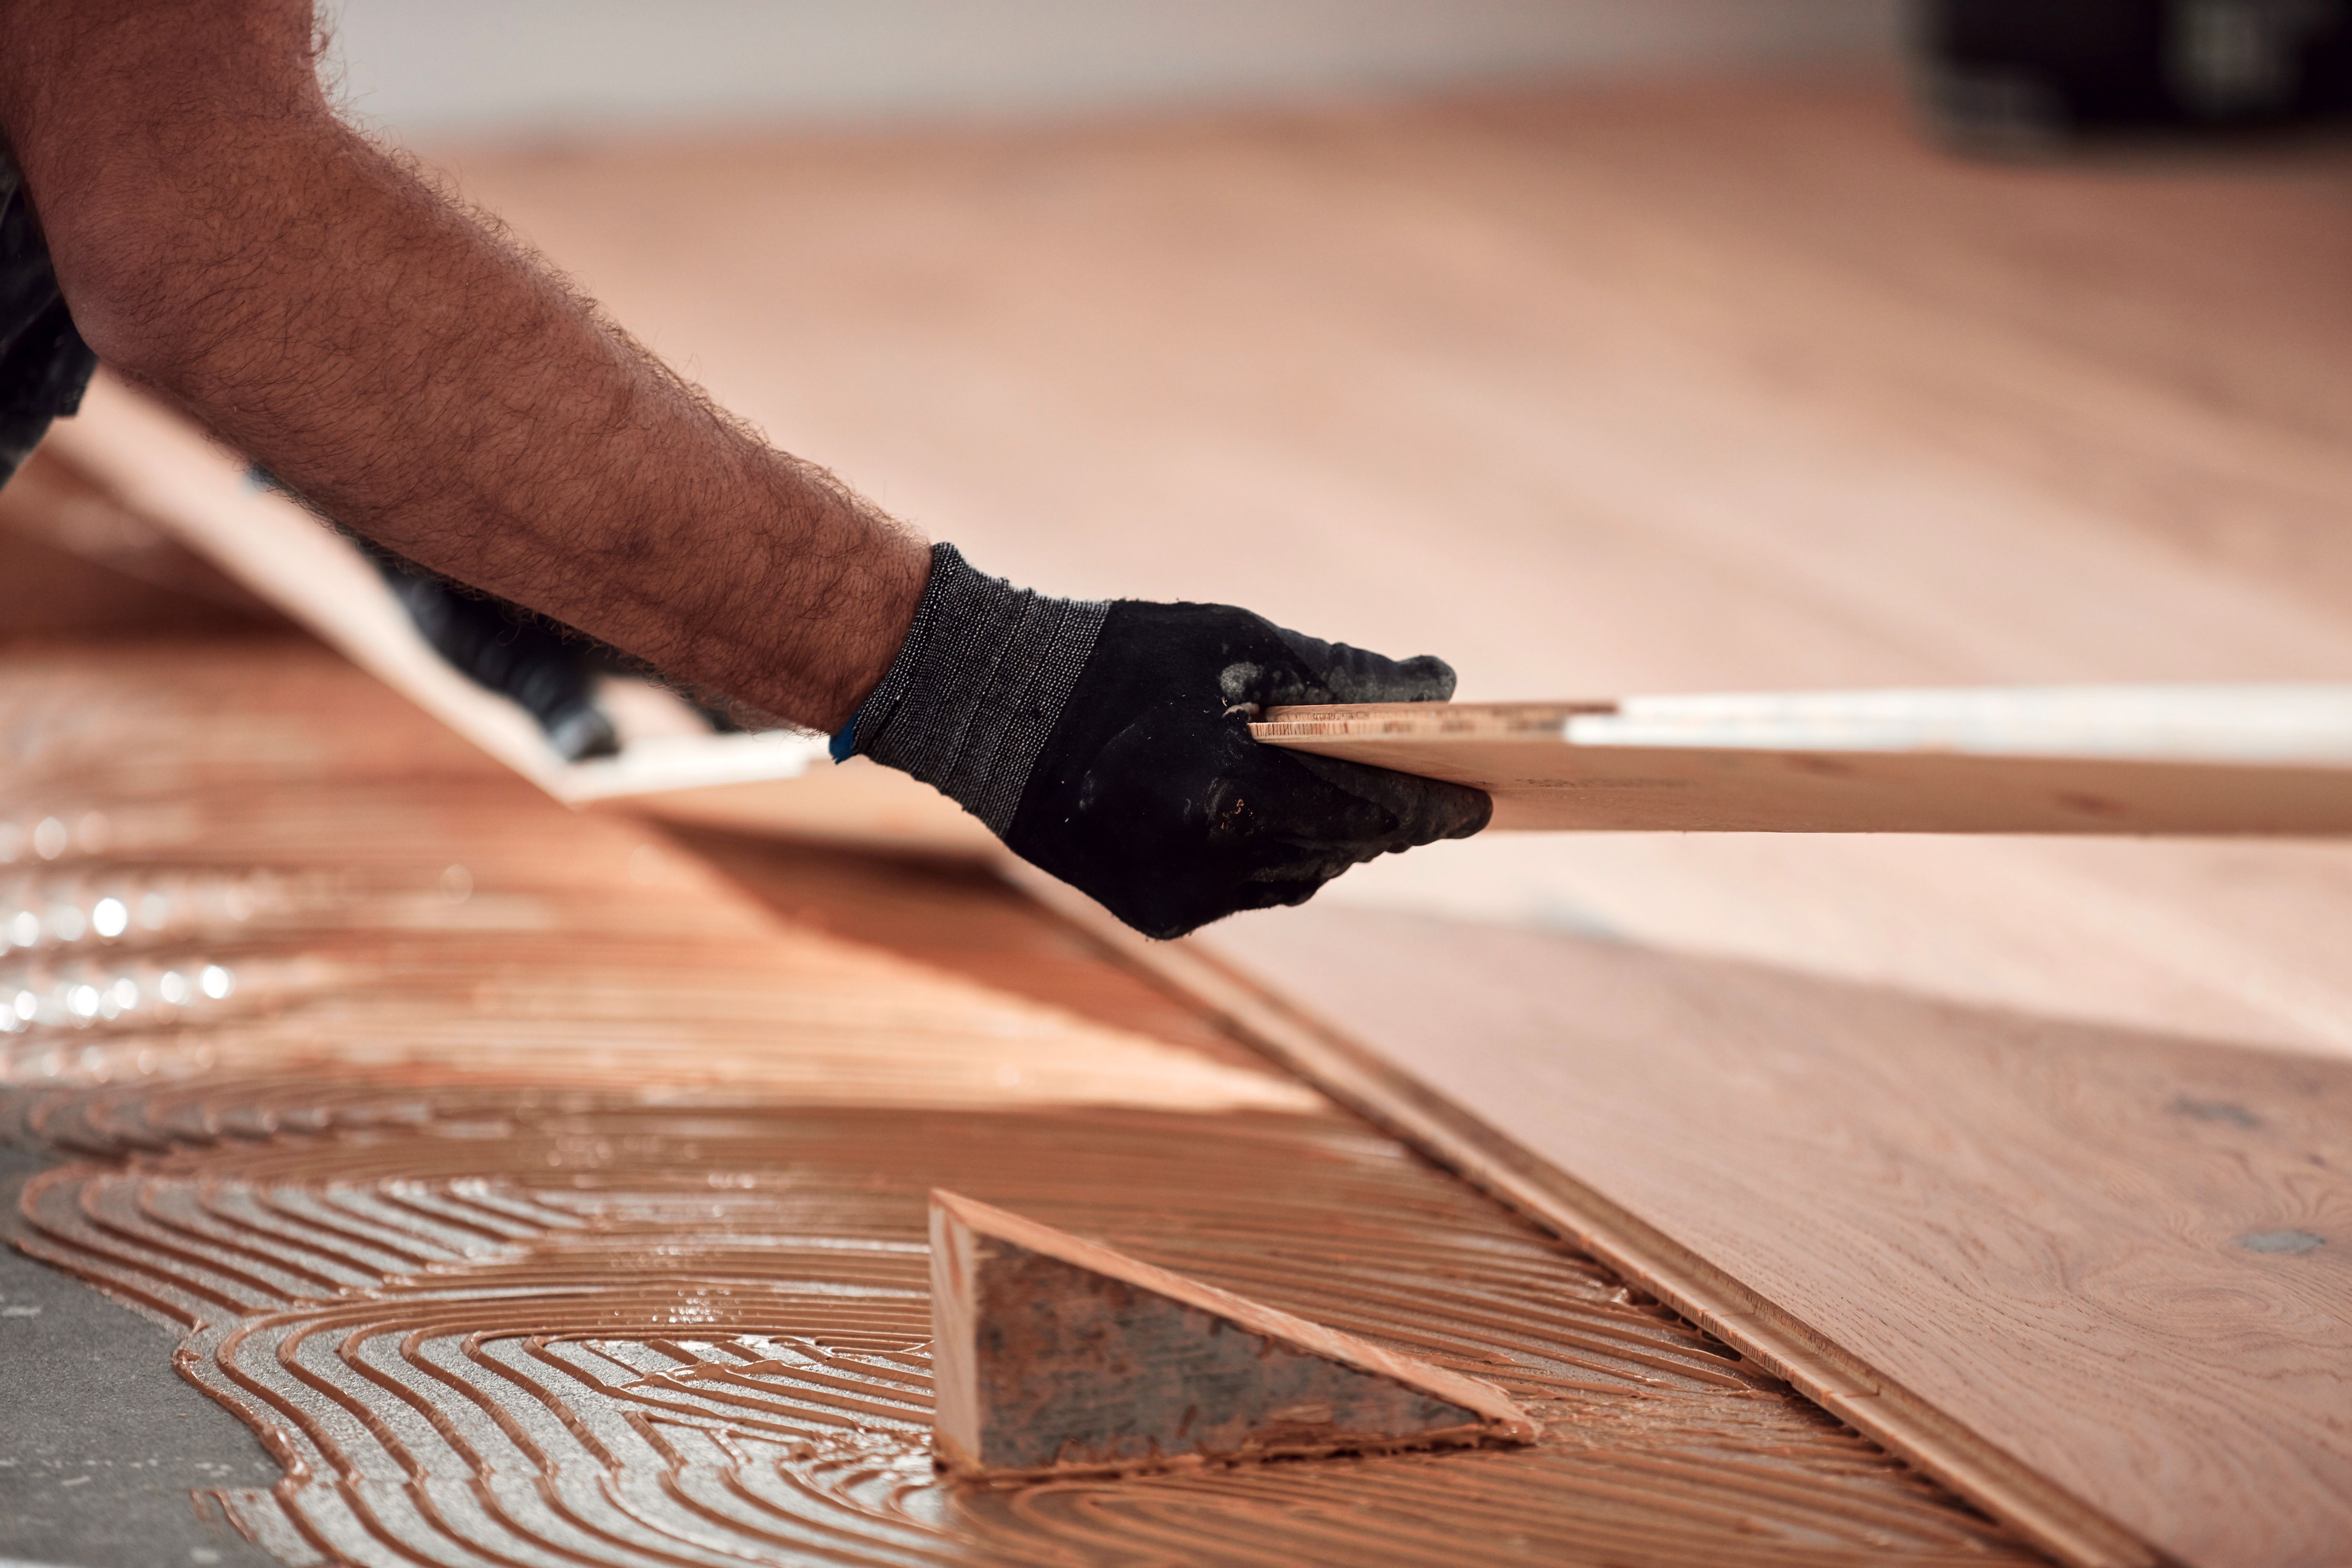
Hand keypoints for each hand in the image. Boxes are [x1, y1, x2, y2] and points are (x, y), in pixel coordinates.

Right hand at [1005, 601, 1490, 937]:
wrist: (993, 709)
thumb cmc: (1125, 658)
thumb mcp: (1240, 644)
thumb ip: (1346, 674)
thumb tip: (1441, 687)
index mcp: (1234, 792)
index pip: (1371, 811)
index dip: (1432, 807)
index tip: (1481, 802)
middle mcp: (1210, 862)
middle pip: (1340, 851)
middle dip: (1384, 820)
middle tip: (1429, 794)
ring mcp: (1180, 899)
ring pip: (1296, 877)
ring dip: (1329, 838)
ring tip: (1348, 794)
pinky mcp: (1157, 915)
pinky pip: (1247, 891)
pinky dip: (1271, 855)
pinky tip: (1269, 814)